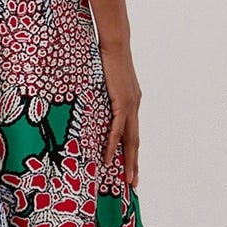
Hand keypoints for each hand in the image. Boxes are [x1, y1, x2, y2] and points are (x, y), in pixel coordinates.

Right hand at [99, 41, 141, 188]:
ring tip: (127, 179)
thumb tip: (91, 101)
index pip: (132, 132)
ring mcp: (130, 106)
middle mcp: (134, 106)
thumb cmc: (107, 57)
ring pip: (130, 140)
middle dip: (134, 164)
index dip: (132, 151)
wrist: (114, 43)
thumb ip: (103, 93)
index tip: (131, 167)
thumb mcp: (105, 80)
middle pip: (135, 141)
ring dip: (128, 162)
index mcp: (132, 102)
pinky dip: (113, 146)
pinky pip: (117, 130)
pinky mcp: (123, 103)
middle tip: (133, 183)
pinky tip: (109, 160)